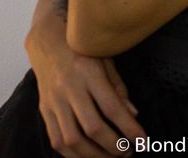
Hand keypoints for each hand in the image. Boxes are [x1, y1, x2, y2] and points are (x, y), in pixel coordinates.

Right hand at [27, 30, 146, 156]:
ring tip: (110, 157)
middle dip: (114, 146)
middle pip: (92, 127)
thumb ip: (118, 87)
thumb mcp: (104, 58)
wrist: (46, 40)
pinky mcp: (44, 110)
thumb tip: (132, 114)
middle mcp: (69, 88)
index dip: (128, 128)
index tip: (142, 140)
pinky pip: (56, 140)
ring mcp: (54, 101)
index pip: (111, 107)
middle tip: (128, 152)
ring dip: (94, 156)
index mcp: (88, 72)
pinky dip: (73, 155)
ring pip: (72, 139)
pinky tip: (88, 156)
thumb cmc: (81, 49)